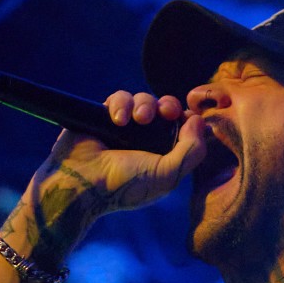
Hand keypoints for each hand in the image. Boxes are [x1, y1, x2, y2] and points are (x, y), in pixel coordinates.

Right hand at [36, 92, 208, 212]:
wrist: (83, 182)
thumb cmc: (126, 185)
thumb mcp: (168, 175)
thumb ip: (192, 151)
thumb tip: (199, 121)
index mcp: (164, 153)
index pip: (184, 126)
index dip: (188, 118)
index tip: (187, 118)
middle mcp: (146, 139)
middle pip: (166, 107)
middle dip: (168, 105)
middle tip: (164, 112)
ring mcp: (125, 127)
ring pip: (143, 99)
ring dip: (144, 105)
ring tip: (137, 119)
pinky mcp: (104, 115)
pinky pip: (120, 98)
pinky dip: (120, 104)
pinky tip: (117, 120)